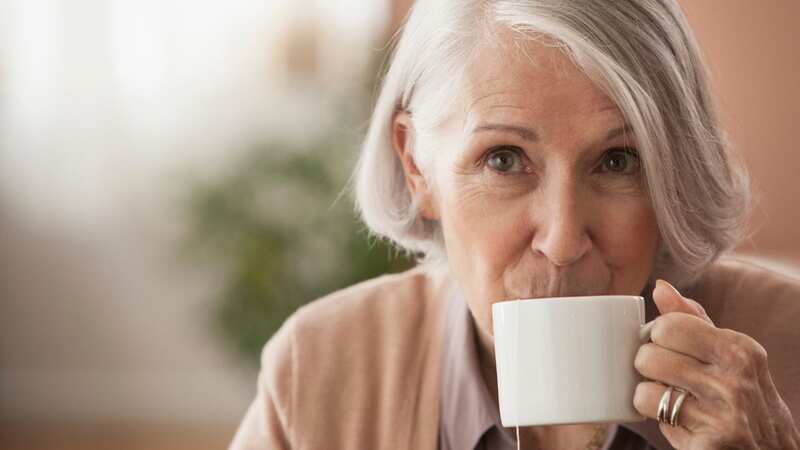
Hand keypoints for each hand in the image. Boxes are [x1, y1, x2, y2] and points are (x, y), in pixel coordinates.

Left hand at [632, 279, 799, 448]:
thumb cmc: (747, 401)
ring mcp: (722, 414)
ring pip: (644, 390)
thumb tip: (660, 287)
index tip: (671, 350)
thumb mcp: (733, 357)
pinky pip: (656, 420)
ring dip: (651, 398)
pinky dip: (662, 422)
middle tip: (670, 379)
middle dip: (649, 368)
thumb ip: (695, 321)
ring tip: (675, 402)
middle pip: (649, 355)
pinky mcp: (709, 444)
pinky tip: (684, 424)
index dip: (658, 339)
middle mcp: (734, 378)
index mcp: (739, 349)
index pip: (668, 325)